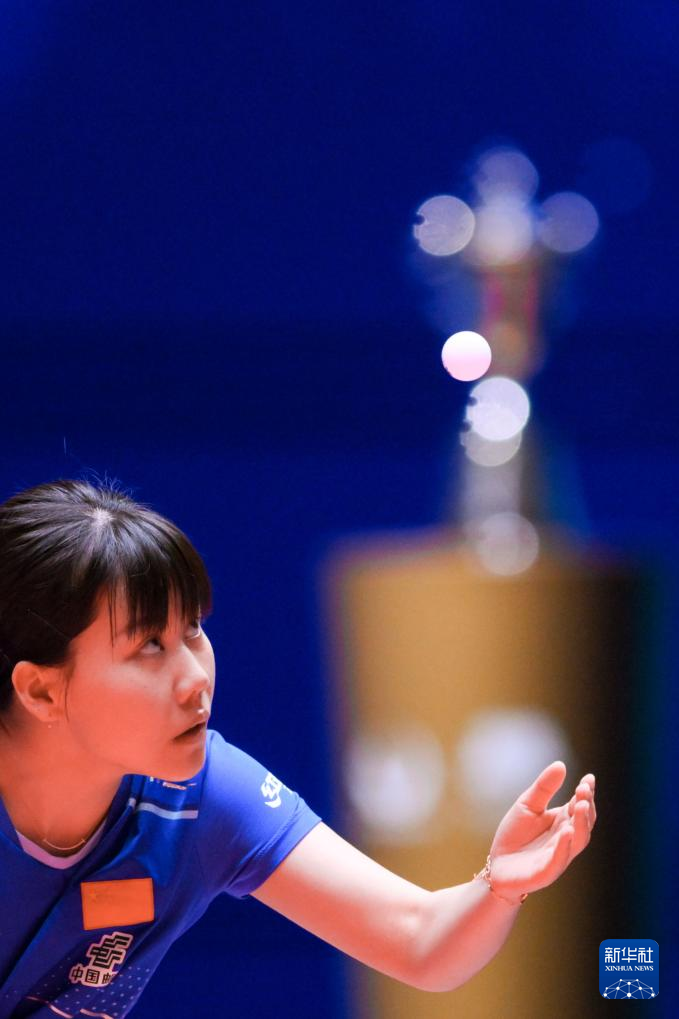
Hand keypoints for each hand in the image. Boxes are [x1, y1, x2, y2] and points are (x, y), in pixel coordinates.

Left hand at [483, 761, 595, 901]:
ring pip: (577, 842)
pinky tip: (566, 832)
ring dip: (582, 824)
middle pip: (584, 823)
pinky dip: (564, 847)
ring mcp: (558, 857)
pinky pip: (558, 860)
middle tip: (584, 789)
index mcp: (563, 822)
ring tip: (581, 805)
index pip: (580, 806)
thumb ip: (544, 788)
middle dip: (586, 806)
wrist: (497, 864)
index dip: (586, 793)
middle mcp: (566, 840)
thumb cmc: (515, 835)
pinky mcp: (545, 872)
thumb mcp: (527, 805)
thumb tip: (561, 764)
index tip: (589, 778)